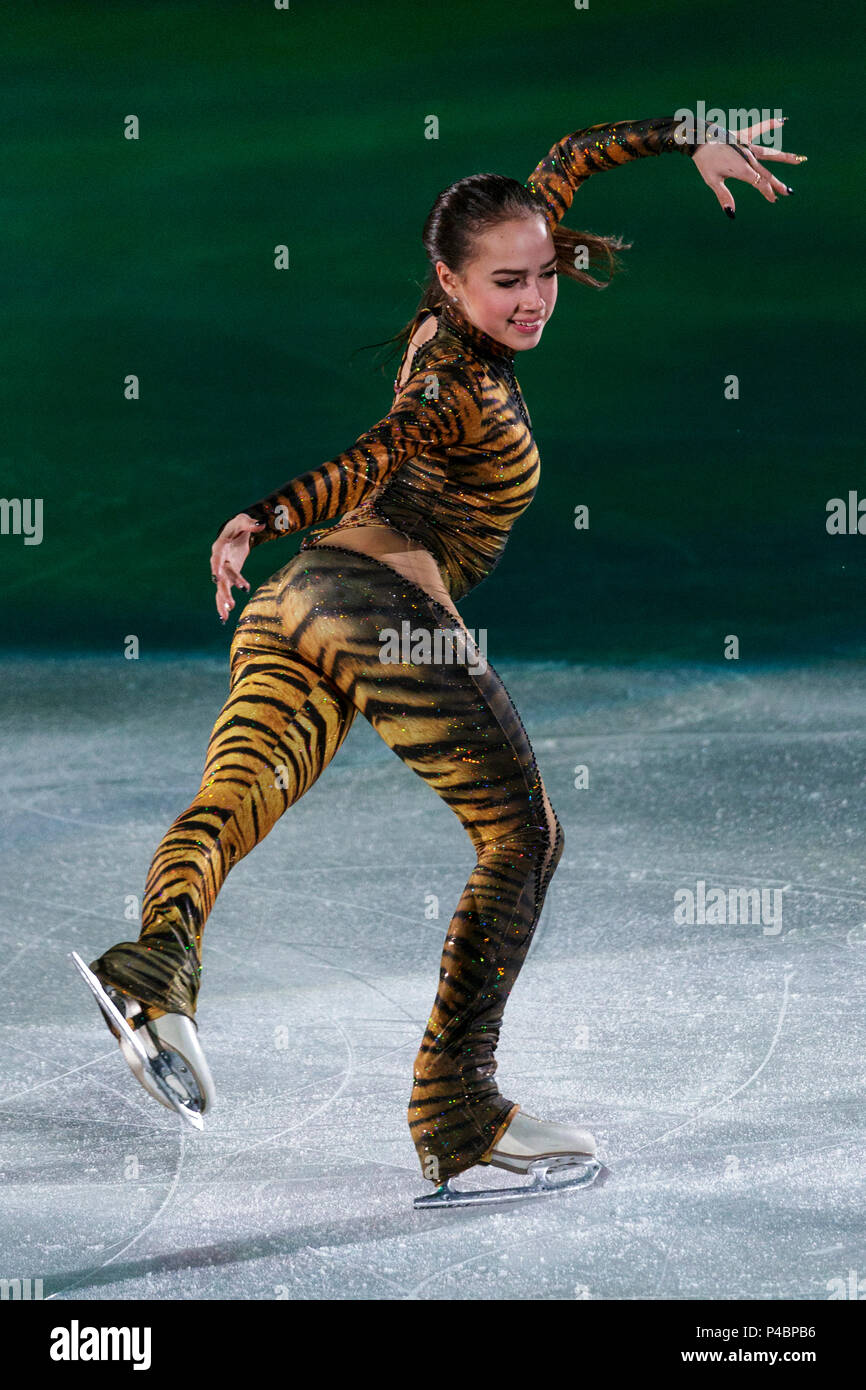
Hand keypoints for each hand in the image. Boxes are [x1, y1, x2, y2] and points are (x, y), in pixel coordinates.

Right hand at [210, 513, 263, 622]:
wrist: (234, 532)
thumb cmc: (238, 526)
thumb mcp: (243, 521)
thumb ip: (251, 524)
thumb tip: (261, 524)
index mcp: (220, 547)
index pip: (217, 558)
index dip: (216, 567)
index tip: (216, 578)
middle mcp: (218, 561)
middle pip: (220, 577)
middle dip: (224, 591)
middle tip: (230, 604)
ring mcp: (223, 571)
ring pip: (220, 588)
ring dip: (222, 602)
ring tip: (224, 618)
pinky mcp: (229, 577)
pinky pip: (225, 591)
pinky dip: (224, 604)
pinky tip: (225, 618)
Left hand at [691, 116, 805, 217]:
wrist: (699, 140)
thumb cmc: (705, 162)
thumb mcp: (713, 181)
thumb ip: (724, 196)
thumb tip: (731, 214)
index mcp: (742, 170)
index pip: (760, 183)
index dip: (767, 192)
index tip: (774, 199)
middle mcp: (748, 158)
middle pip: (767, 173)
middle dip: (777, 184)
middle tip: (789, 192)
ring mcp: (747, 146)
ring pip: (769, 153)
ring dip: (784, 158)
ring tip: (799, 160)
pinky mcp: (744, 135)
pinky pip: (759, 128)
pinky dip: (770, 124)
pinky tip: (782, 121)